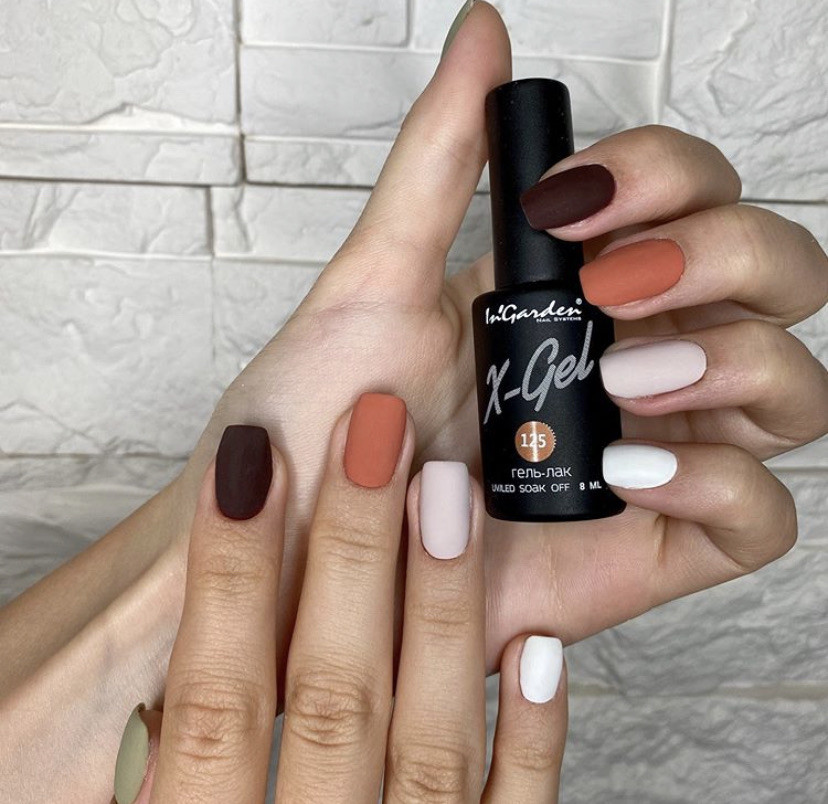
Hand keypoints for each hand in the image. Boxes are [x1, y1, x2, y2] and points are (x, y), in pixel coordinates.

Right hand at [117, 398, 567, 803]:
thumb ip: (148, 763)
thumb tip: (163, 684)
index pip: (211, 705)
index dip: (224, 578)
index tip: (245, 461)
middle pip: (330, 696)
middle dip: (351, 558)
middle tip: (373, 440)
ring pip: (433, 743)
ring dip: (443, 612)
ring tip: (449, 497)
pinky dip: (534, 741)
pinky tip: (541, 646)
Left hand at [176, 1, 826, 665]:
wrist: (300, 556)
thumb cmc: (326, 428)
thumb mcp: (374, 283)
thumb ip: (439, 162)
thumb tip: (481, 35)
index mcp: (575, 291)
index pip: (694, 198)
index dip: (668, 177)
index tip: (571, 204)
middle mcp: (628, 359)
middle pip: (772, 275)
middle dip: (717, 254)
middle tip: (608, 288)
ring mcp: (654, 450)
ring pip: (792, 387)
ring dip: (731, 357)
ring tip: (619, 376)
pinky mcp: (656, 541)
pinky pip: (761, 513)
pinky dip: (720, 480)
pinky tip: (625, 465)